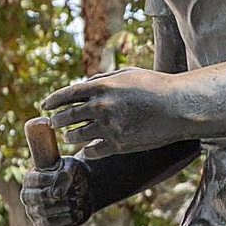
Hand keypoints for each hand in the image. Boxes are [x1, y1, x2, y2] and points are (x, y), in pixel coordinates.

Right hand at [20, 154, 91, 225]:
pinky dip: (67, 219)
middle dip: (62, 195)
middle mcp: (27, 196)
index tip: (69, 178)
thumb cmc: (73, 176)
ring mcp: (32, 211)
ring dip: (66, 207)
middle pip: (40, 196)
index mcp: (30, 178)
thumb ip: (65, 174)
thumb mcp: (72, 167)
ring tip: (77, 201)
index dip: (56, 179)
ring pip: (45, 212)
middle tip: (74, 193)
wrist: (82, 191)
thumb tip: (57, 194)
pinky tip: (78, 213)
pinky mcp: (41, 225)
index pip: (39, 179)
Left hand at [42, 67, 186, 157]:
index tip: (45, 107)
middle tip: (55, 124)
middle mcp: (102, 106)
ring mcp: (110, 127)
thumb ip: (103, 78)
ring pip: (75, 136)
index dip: (52, 101)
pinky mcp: (119, 144)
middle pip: (66, 117)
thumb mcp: (129, 74)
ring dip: (70, 137)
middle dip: (57, 121)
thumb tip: (79, 87)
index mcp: (103, 86)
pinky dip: (87, 150)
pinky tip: (89, 148)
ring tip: (71, 136)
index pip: (66, 95)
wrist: (181, 107)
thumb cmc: (157, 87)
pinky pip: (91, 151)